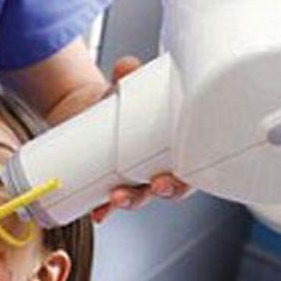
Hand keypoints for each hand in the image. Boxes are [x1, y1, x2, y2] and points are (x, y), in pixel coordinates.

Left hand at [91, 56, 191, 222]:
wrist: (90, 108)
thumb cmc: (122, 100)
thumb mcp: (127, 86)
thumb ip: (128, 74)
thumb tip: (126, 67)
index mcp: (175, 148)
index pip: (190, 170)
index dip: (185, 179)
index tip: (173, 176)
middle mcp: (158, 168)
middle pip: (168, 190)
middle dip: (162, 192)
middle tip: (154, 186)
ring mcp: (134, 178)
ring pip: (138, 197)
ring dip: (129, 202)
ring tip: (115, 198)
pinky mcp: (110, 182)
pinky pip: (109, 201)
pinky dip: (102, 208)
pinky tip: (97, 213)